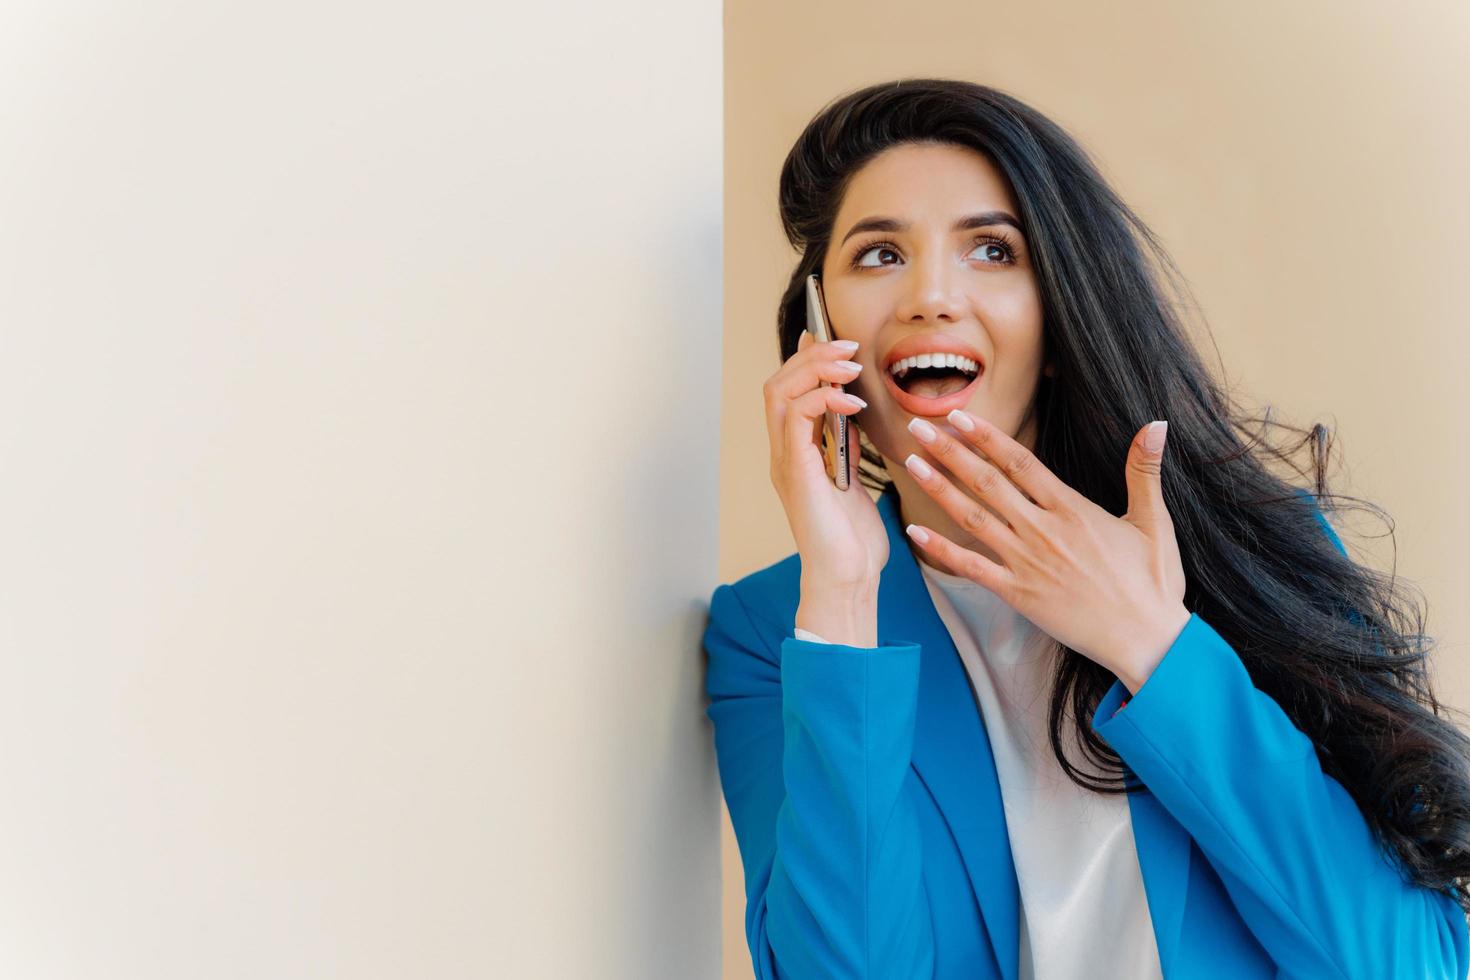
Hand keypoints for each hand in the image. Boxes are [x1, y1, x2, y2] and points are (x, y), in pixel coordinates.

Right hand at [764, 330, 887, 591]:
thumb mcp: (853, 481)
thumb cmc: (853, 541)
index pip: (787, 392)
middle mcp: (783, 454)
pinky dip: (822, 399)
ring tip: (849, 365)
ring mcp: (785, 462)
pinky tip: (851, 403)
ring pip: (779, 393)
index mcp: (795, 455)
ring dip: (815, 370)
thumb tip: (847, 412)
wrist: (847, 578)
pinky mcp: (795, 471)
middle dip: (812, 356)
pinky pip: (796, 418)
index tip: (832, 339)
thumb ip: (845, 446)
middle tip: (847, 348)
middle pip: (777, 384)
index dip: (804, 360)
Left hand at [902, 409, 1190, 692]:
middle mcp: (1043, 531)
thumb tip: (1156, 425)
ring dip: (940, 489)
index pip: (1020, 463)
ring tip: (911, 464)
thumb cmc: (1152, 583)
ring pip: (973, 518)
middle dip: (950, 452)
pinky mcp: (1018, 594)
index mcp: (1072, 509)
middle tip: (918, 426)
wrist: (1146, 640)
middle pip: (987, 482)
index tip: (959, 415)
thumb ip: (1144, 471)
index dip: (986, 437)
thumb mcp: (1153, 521)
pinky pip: (972, 568)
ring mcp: (1027, 562)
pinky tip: (914, 531)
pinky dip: (941, 550)